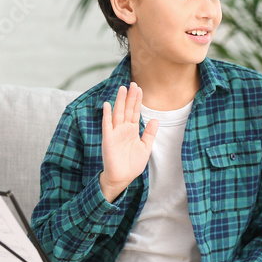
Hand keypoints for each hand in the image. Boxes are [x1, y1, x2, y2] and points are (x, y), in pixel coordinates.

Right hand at [98, 83, 158, 202]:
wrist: (122, 178)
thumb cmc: (132, 164)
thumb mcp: (145, 148)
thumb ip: (149, 133)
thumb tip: (155, 119)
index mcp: (132, 130)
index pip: (135, 112)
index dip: (137, 100)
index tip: (139, 88)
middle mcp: (123, 129)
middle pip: (127, 109)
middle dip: (130, 97)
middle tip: (133, 83)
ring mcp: (115, 133)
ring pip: (118, 113)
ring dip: (119, 101)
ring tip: (122, 89)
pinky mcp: (108, 139)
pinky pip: (107, 125)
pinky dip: (107, 115)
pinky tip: (107, 105)